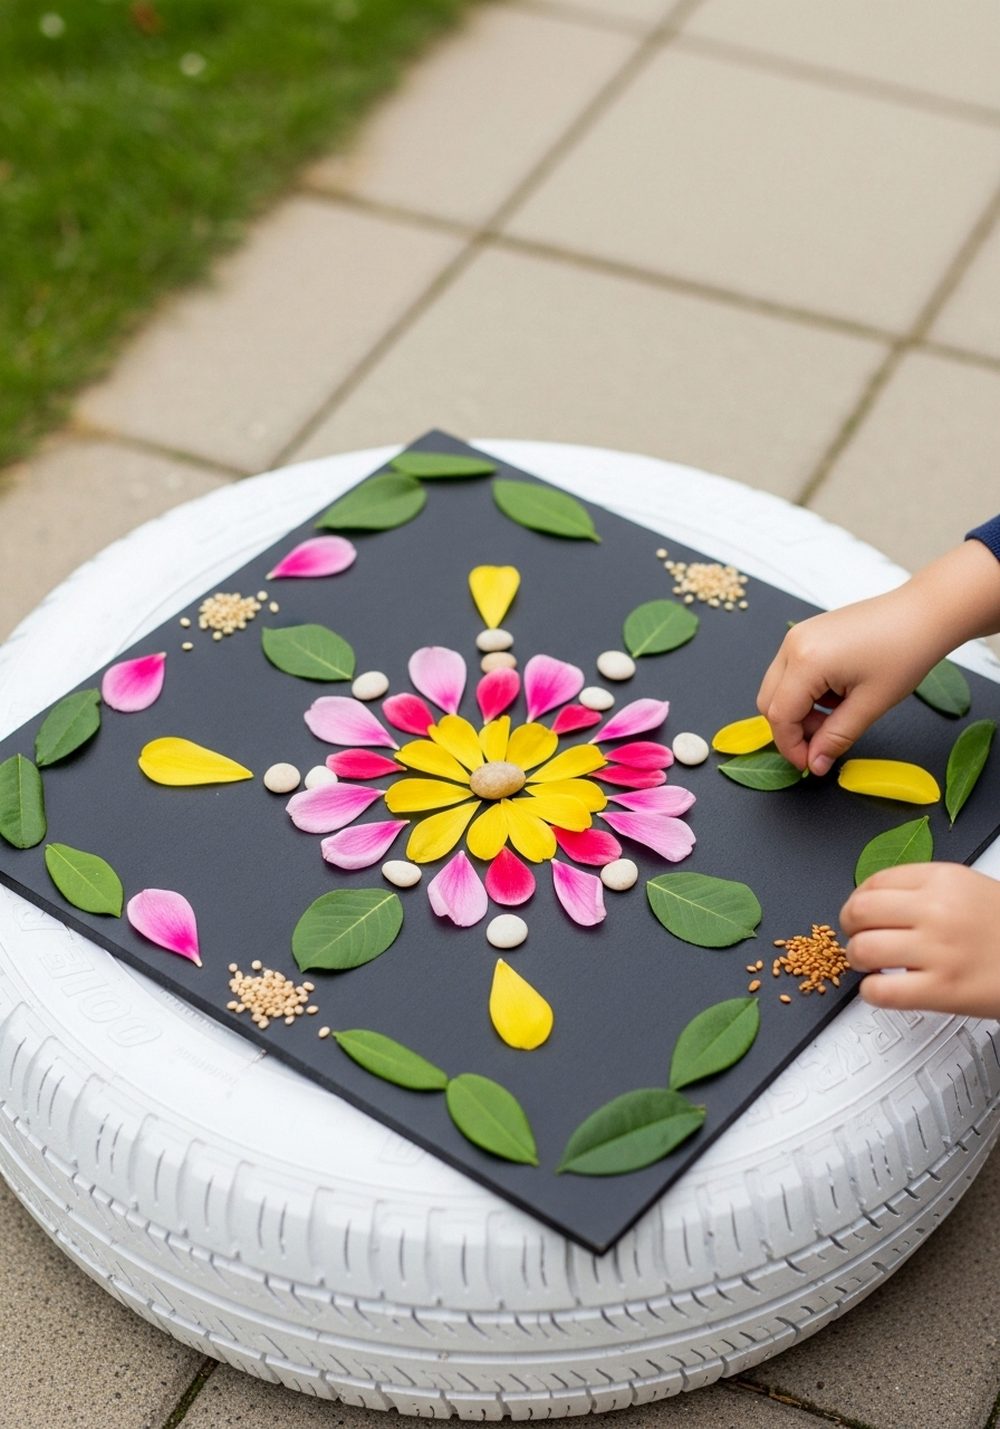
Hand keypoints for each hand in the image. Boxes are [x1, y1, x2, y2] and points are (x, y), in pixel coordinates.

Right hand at [757, 540, 999, 775]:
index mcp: (806, 662)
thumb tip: (815, 764)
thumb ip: (836, 738)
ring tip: (838, 715)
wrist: (922, 614)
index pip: (779, 716)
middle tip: (823, 744)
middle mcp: (792, 645)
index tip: (811, 765)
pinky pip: (790, 672)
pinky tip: (837, 694)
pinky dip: (805, 693)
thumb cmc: (904, 652)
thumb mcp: (870, 704)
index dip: (791, 746)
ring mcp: (797, 636)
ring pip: (778, 688)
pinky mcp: (806, 634)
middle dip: (791, 730)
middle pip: (769, 702)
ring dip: (799, 711)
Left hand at [841, 863, 999, 1017]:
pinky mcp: (942, 990)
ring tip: (871, 965)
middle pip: (859, 911)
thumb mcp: (970, 889)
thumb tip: (876, 899)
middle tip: (858, 937)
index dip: (858, 900)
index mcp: (943, 880)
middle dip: (850, 927)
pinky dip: (872, 992)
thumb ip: (925, 890)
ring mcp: (939, 951)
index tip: (860, 912)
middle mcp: (937, 911)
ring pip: (862, 949)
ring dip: (857, 960)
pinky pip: (881, 991)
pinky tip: (884, 988)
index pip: (873, 882)